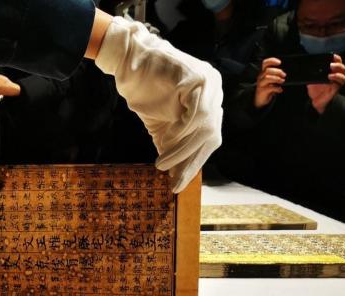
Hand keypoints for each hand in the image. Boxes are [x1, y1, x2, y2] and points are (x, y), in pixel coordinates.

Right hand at [93, 17, 222, 192]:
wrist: (129, 62)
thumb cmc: (144, 90)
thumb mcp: (161, 125)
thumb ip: (171, 144)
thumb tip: (175, 174)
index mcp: (209, 102)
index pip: (208, 139)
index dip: (194, 163)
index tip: (179, 183)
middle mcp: (215, 92)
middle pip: (210, 136)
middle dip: (191, 162)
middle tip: (175, 182)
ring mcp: (209, 83)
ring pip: (204, 128)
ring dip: (182, 151)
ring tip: (163, 165)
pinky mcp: (198, 77)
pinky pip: (195, 113)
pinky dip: (181, 132)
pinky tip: (165, 143)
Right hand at [254, 57, 284, 108]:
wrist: (261, 99)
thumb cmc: (268, 87)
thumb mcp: (272, 79)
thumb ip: (276, 74)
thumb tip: (285, 72)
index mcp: (263, 72)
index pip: (265, 63)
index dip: (271, 61)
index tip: (279, 62)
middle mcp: (261, 77)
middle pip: (267, 70)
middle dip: (277, 71)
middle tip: (284, 75)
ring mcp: (260, 84)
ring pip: (267, 78)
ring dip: (277, 79)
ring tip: (282, 81)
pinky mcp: (261, 91)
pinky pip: (269, 88)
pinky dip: (277, 88)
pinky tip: (280, 90)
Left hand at [307, 54, 344, 113]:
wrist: (316, 101)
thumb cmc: (315, 88)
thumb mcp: (311, 79)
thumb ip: (311, 73)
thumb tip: (304, 67)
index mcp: (331, 71)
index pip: (336, 62)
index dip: (335, 58)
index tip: (331, 55)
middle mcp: (336, 75)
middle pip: (342, 67)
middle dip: (337, 64)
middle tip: (330, 65)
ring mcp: (337, 81)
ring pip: (344, 73)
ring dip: (337, 71)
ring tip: (330, 71)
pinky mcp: (337, 88)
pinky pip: (340, 82)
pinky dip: (336, 78)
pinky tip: (330, 77)